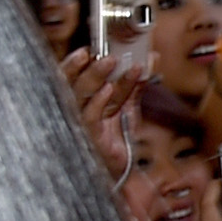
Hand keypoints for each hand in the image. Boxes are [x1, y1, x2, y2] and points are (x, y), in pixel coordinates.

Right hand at [61, 49, 137, 179]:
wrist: (124, 171)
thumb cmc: (120, 139)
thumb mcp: (129, 106)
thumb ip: (136, 83)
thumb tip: (150, 57)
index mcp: (81, 101)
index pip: (72, 77)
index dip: (75, 62)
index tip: (89, 48)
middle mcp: (76, 110)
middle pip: (71, 82)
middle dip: (88, 66)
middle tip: (107, 53)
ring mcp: (79, 124)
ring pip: (78, 95)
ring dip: (94, 76)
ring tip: (110, 62)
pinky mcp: (88, 138)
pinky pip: (89, 116)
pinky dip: (98, 101)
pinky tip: (107, 90)